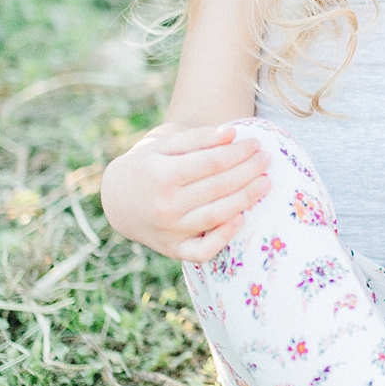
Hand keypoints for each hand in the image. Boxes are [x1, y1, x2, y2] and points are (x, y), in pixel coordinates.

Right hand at [99, 123, 270, 261]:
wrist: (117, 200)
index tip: (256, 144)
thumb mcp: (163, 145)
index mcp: (162, 175)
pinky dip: (224, 238)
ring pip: (216, 215)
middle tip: (267, 160)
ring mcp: (170, 231)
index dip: (238, 153)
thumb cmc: (147, 166)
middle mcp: (166, 205)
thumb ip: (197, 138)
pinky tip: (242, 218)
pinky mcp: (173, 250)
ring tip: (265, 183)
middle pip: (218, 187)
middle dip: (248, 171)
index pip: (212, 163)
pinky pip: (203, 251)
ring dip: (246, 199)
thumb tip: (232, 134)